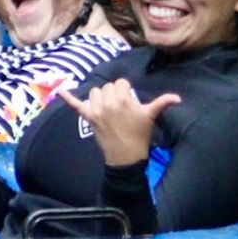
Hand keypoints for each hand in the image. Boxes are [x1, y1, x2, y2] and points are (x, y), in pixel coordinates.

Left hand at [58, 79, 179, 166]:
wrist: (126, 155)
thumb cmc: (140, 134)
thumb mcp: (150, 116)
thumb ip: (162, 103)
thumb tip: (177, 98)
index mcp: (123, 98)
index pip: (121, 83)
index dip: (125, 90)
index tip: (129, 100)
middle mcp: (108, 101)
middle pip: (108, 87)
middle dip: (114, 93)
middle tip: (120, 107)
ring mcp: (96, 109)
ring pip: (94, 92)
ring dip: (100, 97)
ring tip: (108, 107)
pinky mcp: (88, 117)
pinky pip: (75, 104)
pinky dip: (67, 97)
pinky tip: (60, 91)